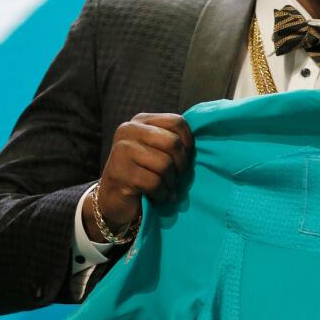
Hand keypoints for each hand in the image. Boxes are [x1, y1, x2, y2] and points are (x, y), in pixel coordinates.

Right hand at [84, 113, 193, 240]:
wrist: (114, 198)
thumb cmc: (143, 171)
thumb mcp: (156, 149)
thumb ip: (172, 139)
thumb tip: (205, 140)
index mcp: (141, 121)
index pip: (177, 121)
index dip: (189, 142)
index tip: (187, 158)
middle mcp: (128, 130)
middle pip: (173, 143)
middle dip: (181, 165)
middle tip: (177, 177)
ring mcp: (122, 150)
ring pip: (165, 164)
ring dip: (171, 182)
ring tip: (166, 187)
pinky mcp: (119, 173)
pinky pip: (154, 183)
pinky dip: (162, 194)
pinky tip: (158, 196)